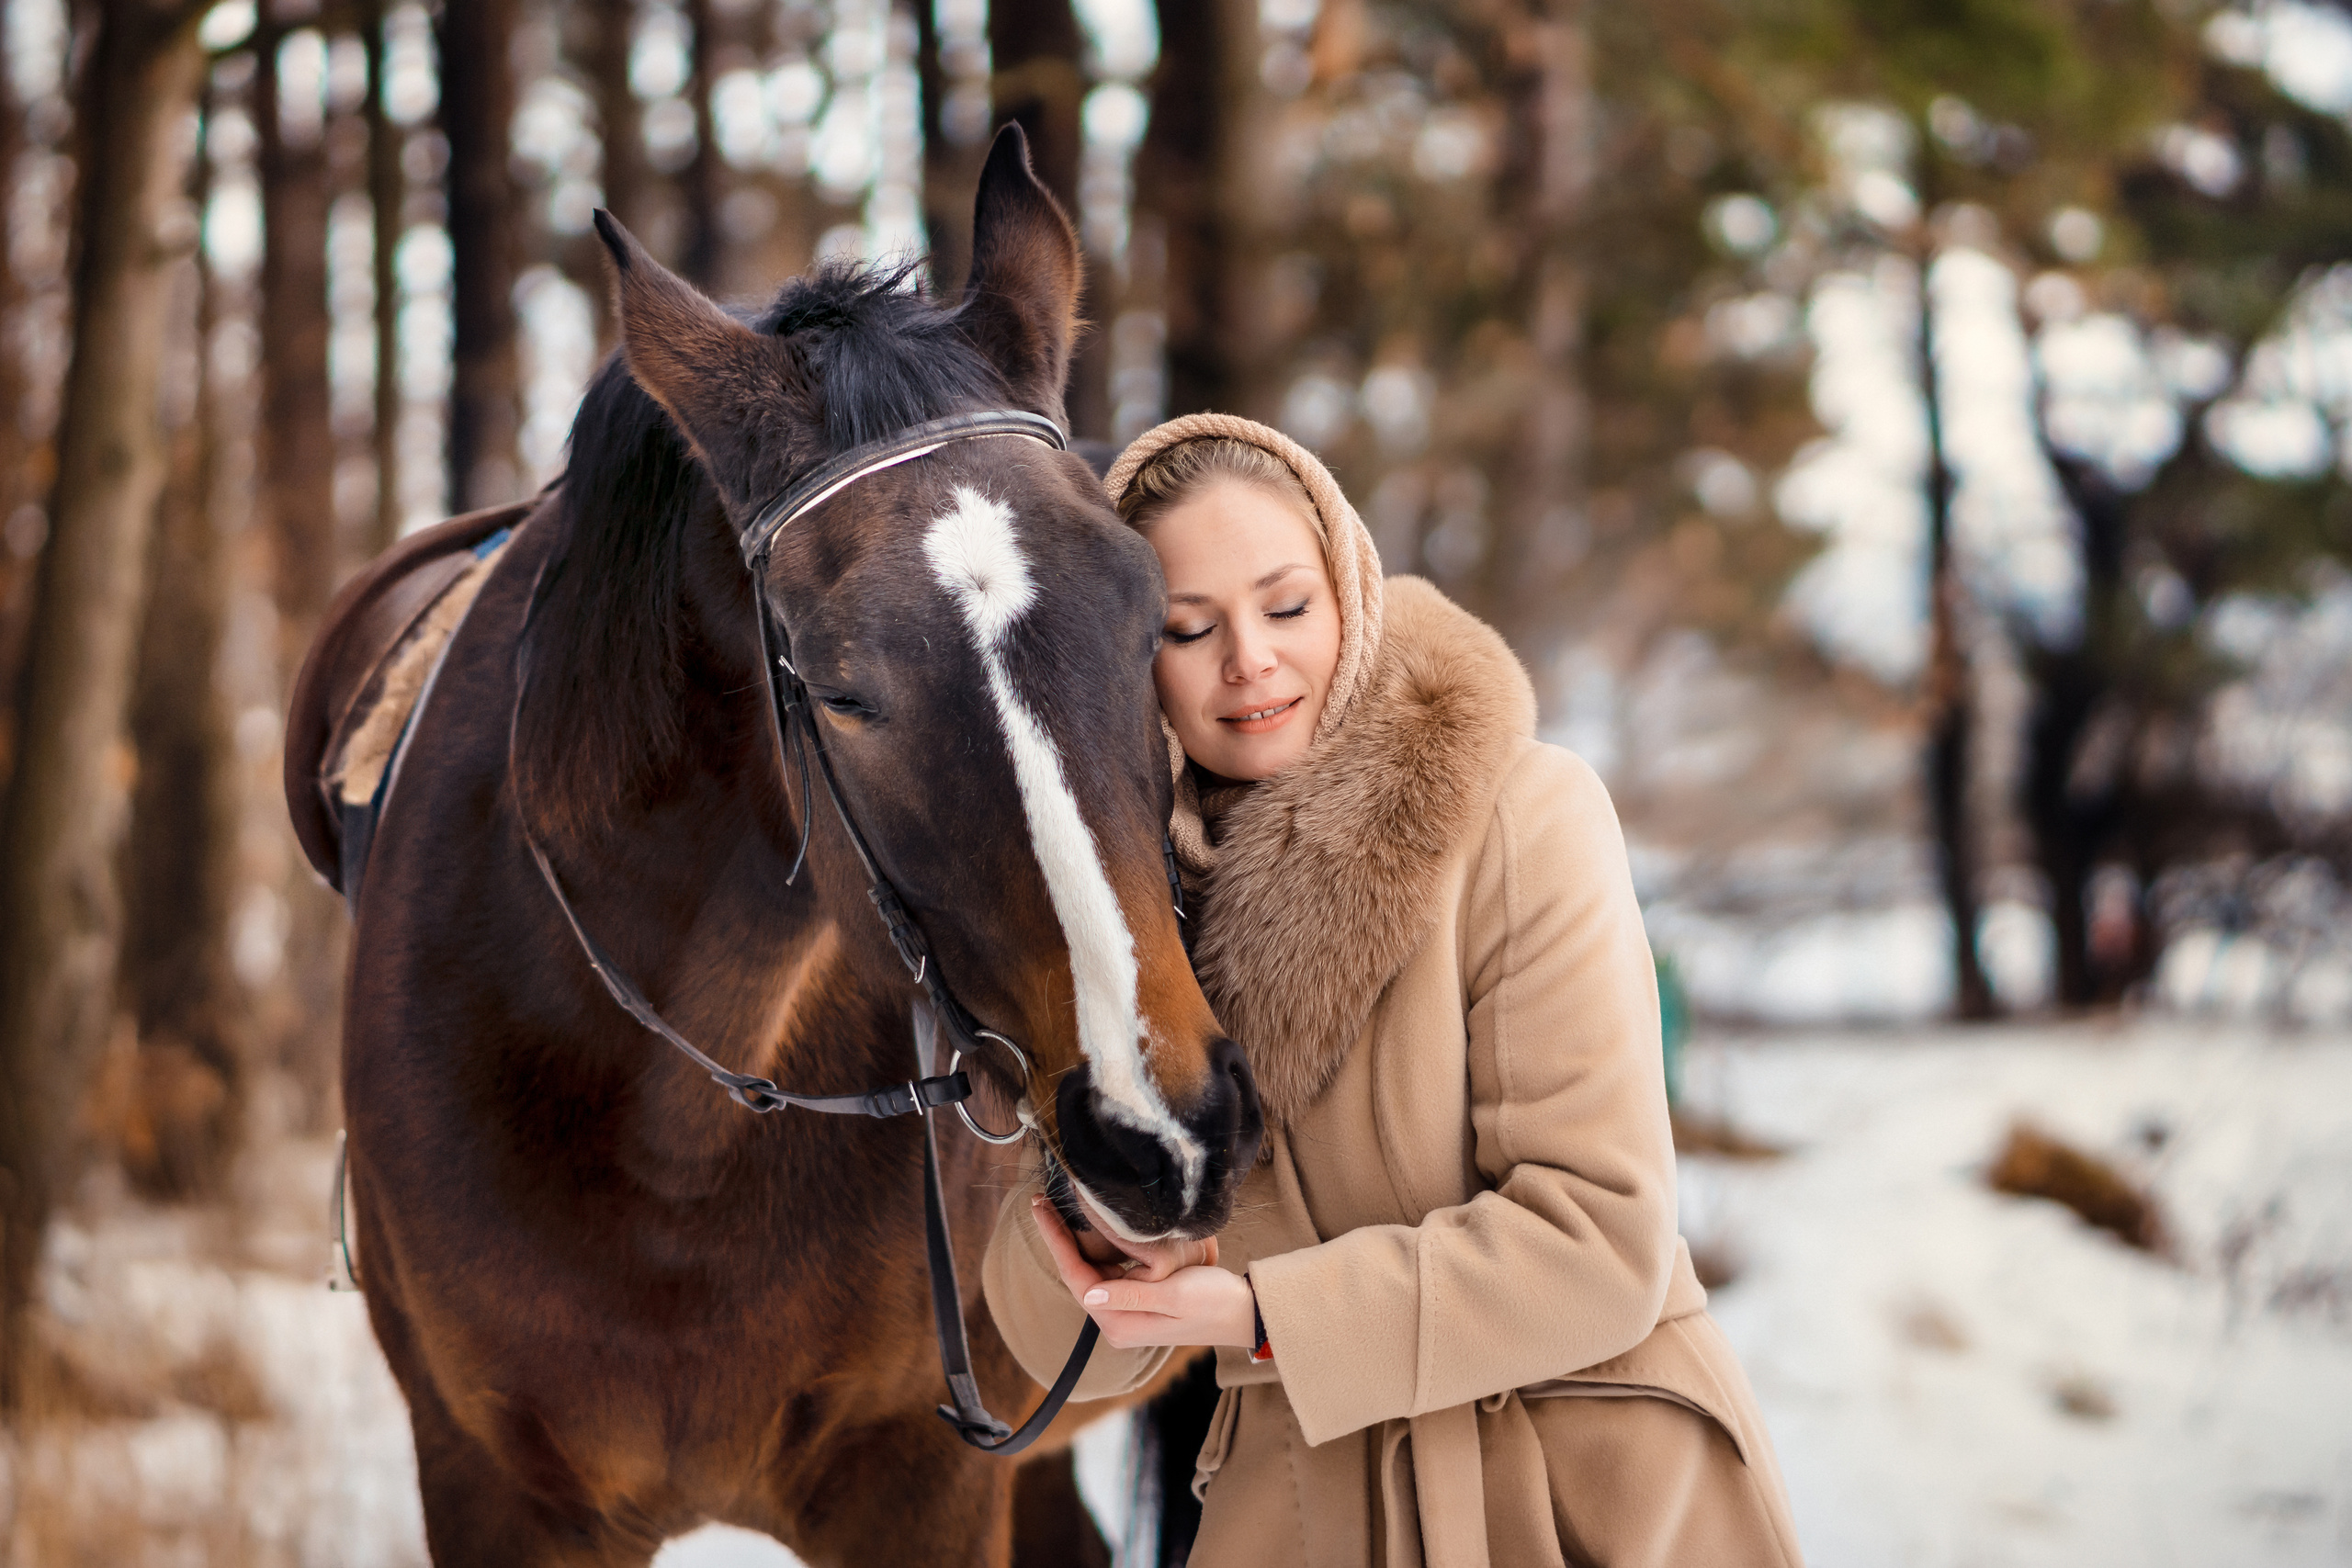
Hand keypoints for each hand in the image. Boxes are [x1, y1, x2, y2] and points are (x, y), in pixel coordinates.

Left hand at [1031, 1196, 1257, 1351]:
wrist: (1244, 1313)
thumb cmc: (1214, 1302)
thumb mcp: (1174, 1293)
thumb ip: (1130, 1294)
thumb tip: (1088, 1292)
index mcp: (1120, 1324)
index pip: (1077, 1277)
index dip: (1056, 1240)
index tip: (1040, 1207)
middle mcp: (1117, 1323)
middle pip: (1077, 1274)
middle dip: (1060, 1238)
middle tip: (1042, 1201)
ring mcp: (1125, 1314)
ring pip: (1090, 1272)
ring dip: (1074, 1242)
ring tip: (1058, 1209)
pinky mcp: (1136, 1303)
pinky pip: (1106, 1273)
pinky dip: (1095, 1249)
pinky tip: (1088, 1228)